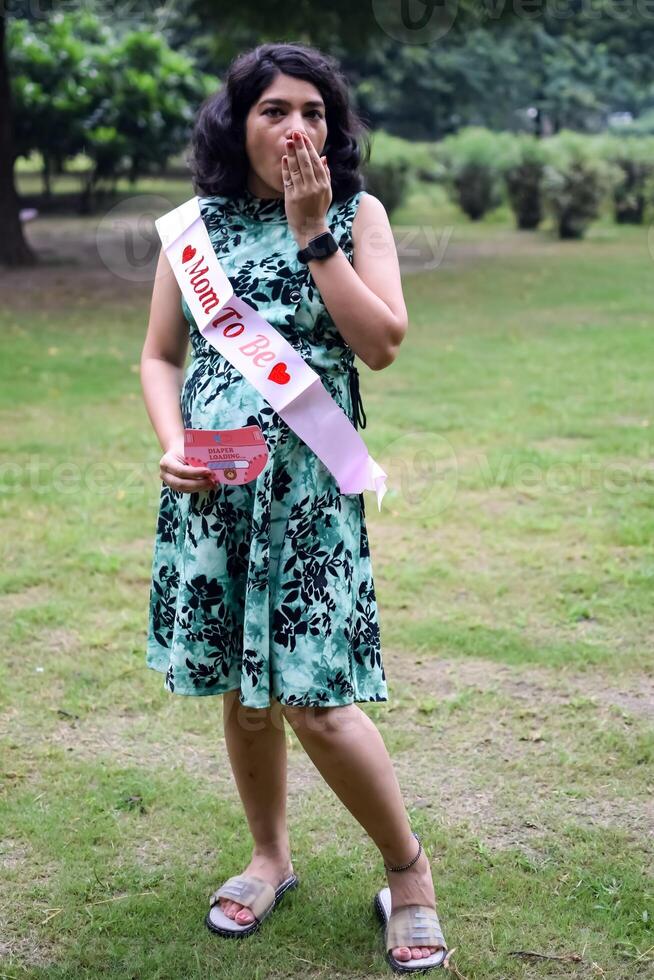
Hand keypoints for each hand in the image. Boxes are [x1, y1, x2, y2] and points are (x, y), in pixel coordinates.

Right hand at [159, 436, 214, 493]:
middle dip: (198, 484)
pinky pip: (188, 490)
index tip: (209, 472)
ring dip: (200, 488)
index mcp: (166, 462)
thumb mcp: (188, 451)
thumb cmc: (184, 449)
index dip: (195, 473)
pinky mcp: (176, 487)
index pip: (181, 470)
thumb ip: (196, 460)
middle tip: (212, 481)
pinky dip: (199, 488)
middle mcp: (165, 474)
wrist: (177, 452)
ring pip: (185, 489)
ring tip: (213, 484)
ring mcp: (169, 483)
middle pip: (181, 484)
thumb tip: (211, 469)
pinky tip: (209, 485)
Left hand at [282, 131, 331, 245]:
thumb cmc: (318, 209)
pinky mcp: (292, 198)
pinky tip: (285, 158)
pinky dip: (286, 168)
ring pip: (296, 169)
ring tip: (288, 142)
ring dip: (292, 155)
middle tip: (295, 134)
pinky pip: (288, 180)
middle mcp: (314, 187)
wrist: (311, 229)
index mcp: (323, 184)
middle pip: (306, 163)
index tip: (304, 138)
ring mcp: (303, 192)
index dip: (309, 149)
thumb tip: (324, 157)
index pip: (316, 162)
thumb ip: (325, 175)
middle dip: (300, 147)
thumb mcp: (327, 192)